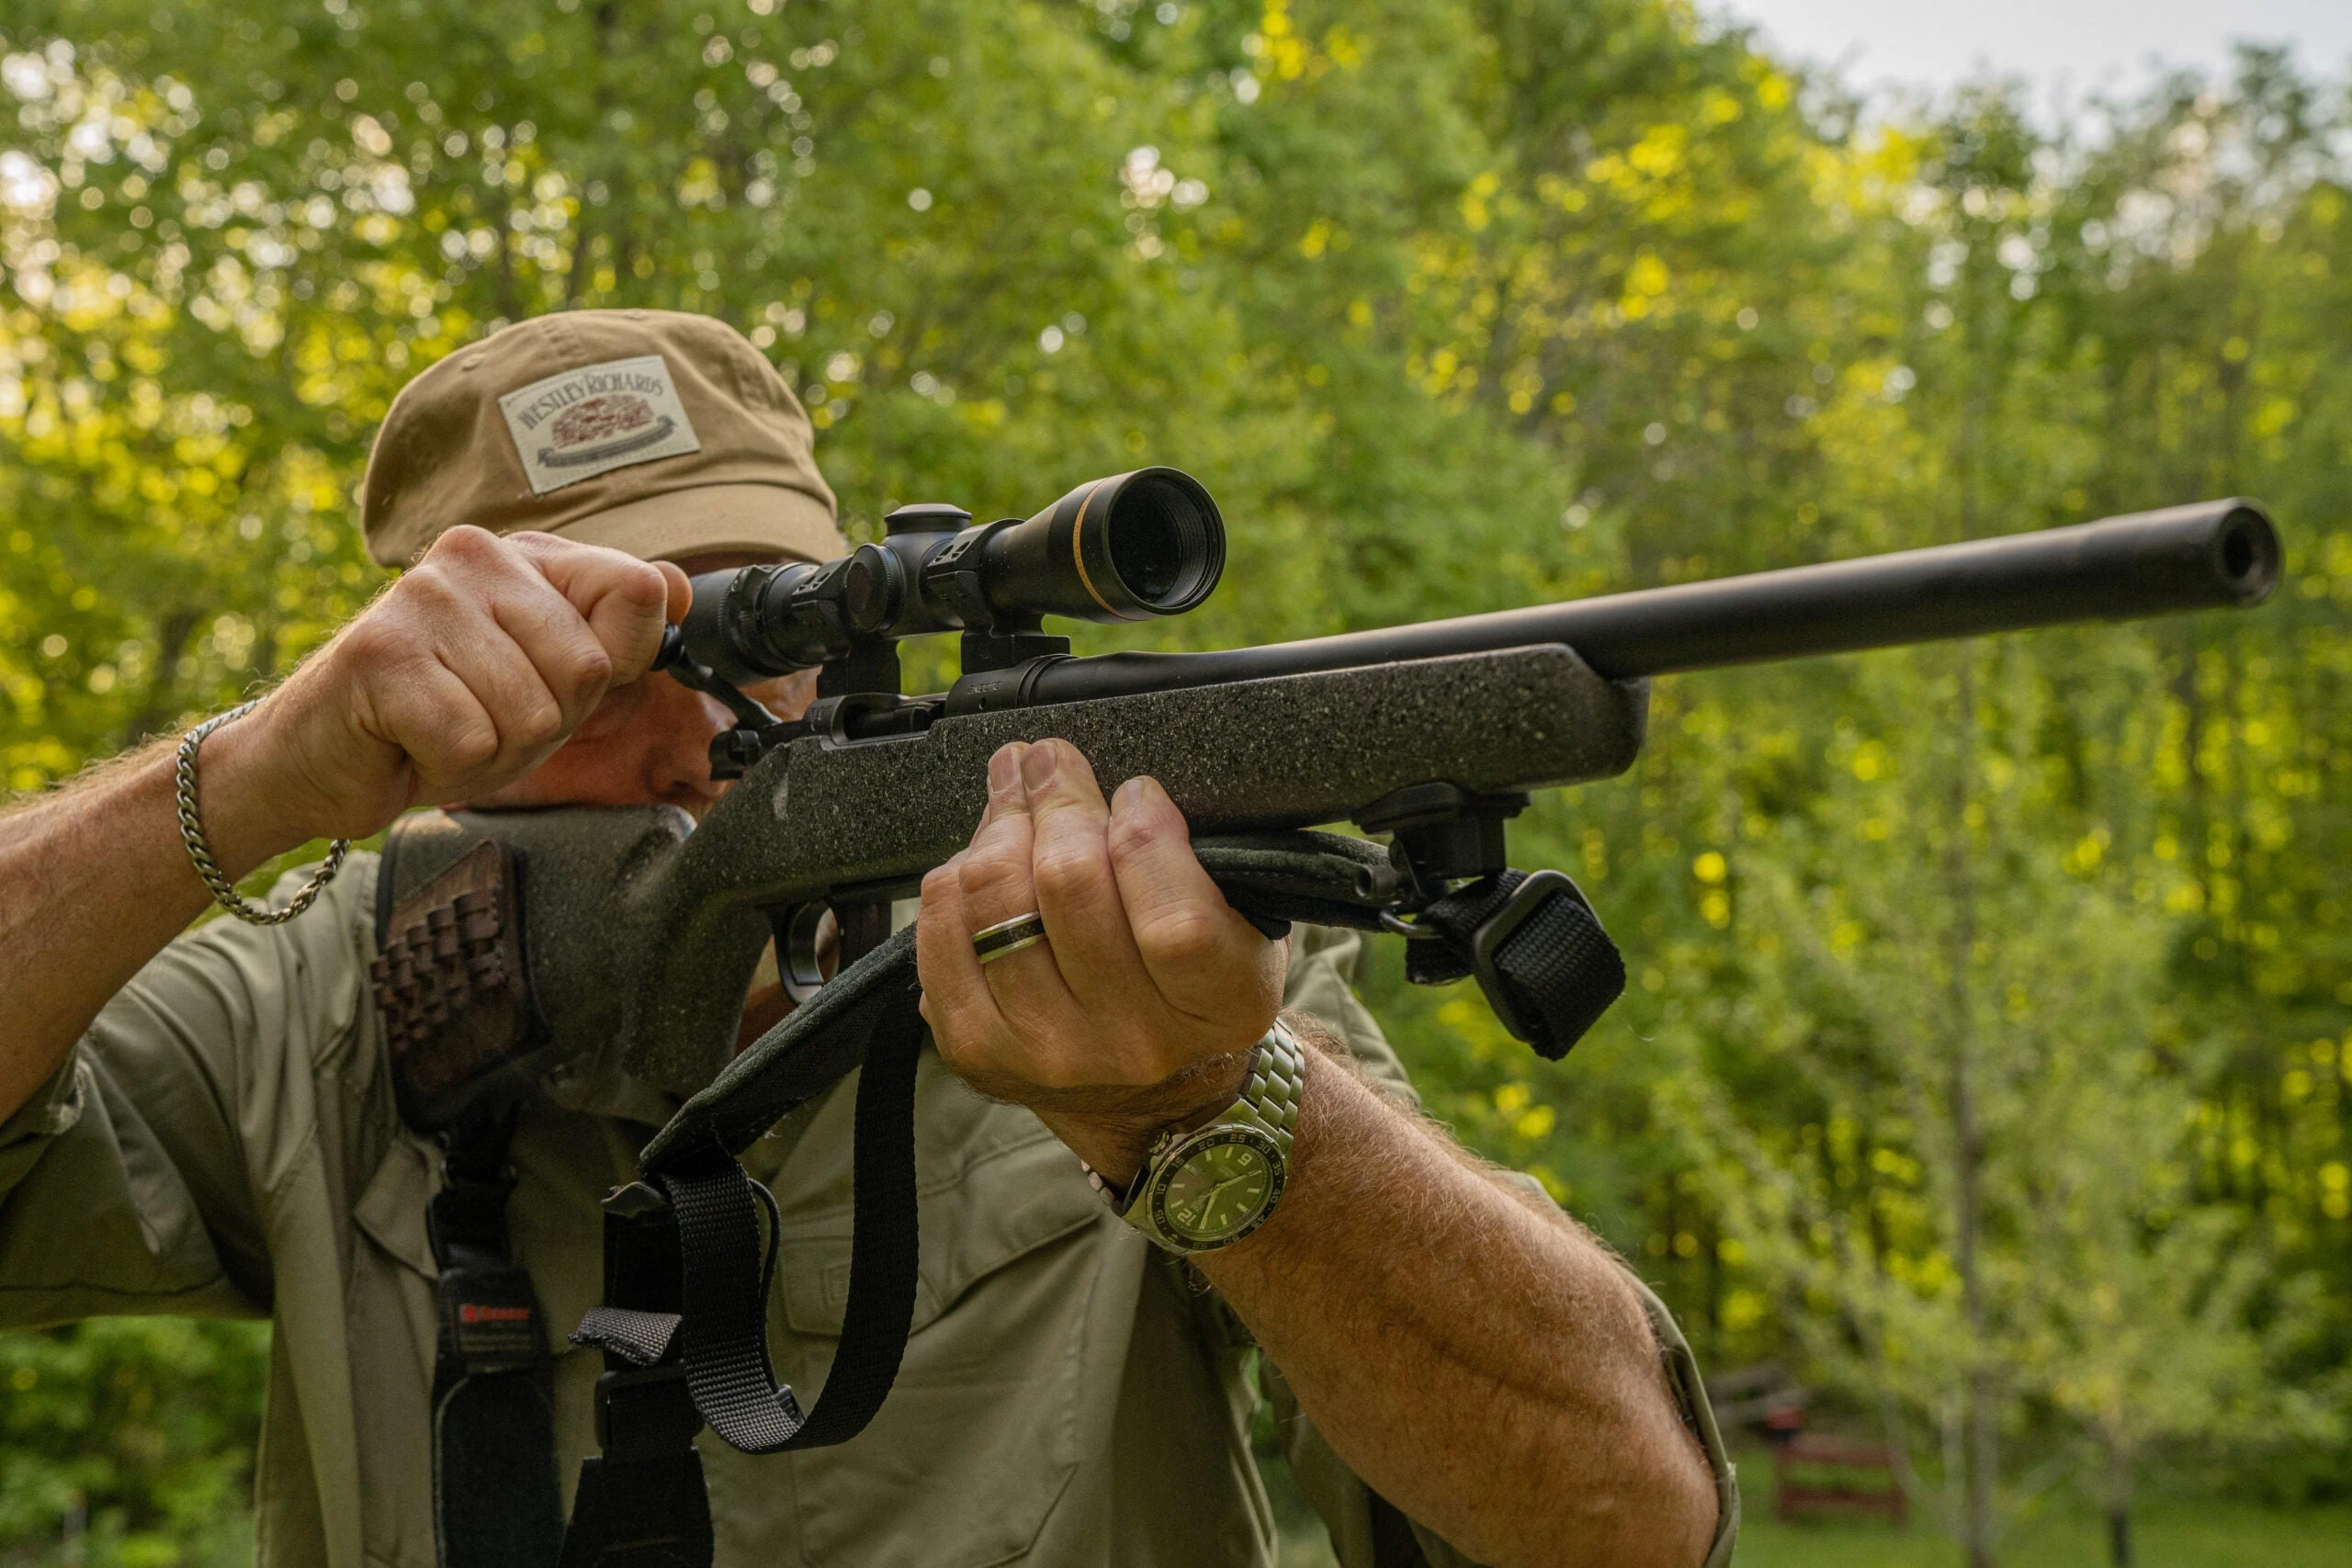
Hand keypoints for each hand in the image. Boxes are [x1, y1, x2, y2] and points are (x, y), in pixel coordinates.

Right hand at [217, 527, 687, 845]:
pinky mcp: (381, 652)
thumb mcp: (543, 678)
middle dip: (544, 724)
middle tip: (481, 717)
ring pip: (531, 713)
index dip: (615, 663)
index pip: (636, 590)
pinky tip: (408, 741)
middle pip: (585, 671)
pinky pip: (473, 739)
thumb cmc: (438, 719)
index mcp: (526, 557)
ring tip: (442, 728)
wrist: (317, 759)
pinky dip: (446, 764)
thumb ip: (606, 635)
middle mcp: (477, 557)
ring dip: (493, 749)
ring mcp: (426, 597)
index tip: (556, 681)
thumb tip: (676, 585)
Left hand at [917, 740, 1287, 1183]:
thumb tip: (1111, 789)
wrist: (1151, 1094)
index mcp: (1220, 1006)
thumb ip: (1199, 861)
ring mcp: (1046, 1051)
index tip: (1135, 792)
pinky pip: (942, 929)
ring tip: (1014, 789)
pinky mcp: (975, 1048)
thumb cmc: (1193, 986)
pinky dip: (955, 876)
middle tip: (1052, 760)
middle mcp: (1134, 1042)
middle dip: (1057, 797)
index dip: (1145, 833)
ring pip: (995, 897)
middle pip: (1069, 885)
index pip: (1174, 917)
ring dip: (1000, 821)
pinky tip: (982, 857)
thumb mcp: (1242, 927)